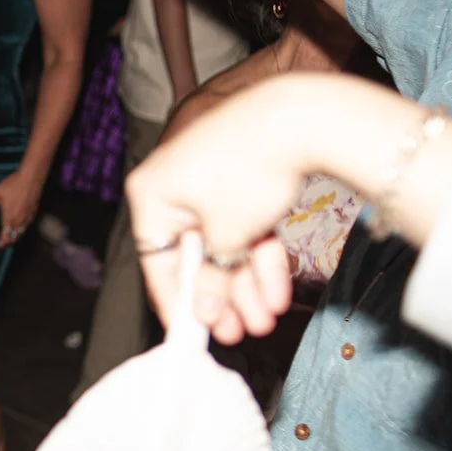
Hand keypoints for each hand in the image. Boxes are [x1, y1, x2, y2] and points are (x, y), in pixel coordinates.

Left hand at [0, 168, 42, 248]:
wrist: (31, 178)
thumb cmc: (12, 185)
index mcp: (9, 219)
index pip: (5, 239)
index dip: (0, 244)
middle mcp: (20, 222)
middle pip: (14, 239)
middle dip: (7, 242)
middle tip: (0, 239)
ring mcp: (28, 218)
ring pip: (21, 234)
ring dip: (14, 236)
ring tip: (7, 231)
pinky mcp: (33, 213)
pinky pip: (27, 226)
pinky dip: (21, 228)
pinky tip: (16, 221)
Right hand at [126, 82, 305, 342]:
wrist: (300, 118)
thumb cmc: (248, 171)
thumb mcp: (226, 237)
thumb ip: (213, 275)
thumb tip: (208, 306)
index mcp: (151, 194)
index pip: (157, 262)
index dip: (178, 302)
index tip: (194, 332)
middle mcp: (174, 184)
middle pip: (196, 256)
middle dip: (224, 298)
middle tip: (240, 331)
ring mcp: (210, 177)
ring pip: (226, 243)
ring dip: (247, 284)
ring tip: (268, 317)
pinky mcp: (243, 173)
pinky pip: (246, 223)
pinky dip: (262, 254)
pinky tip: (279, 287)